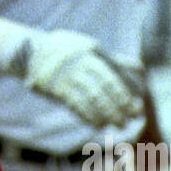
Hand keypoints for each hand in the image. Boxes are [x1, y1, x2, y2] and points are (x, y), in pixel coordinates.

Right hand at [0, 16, 143, 127]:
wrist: (30, 51)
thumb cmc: (66, 49)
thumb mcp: (89, 47)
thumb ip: (114, 59)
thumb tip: (141, 68)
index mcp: (93, 52)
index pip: (116, 74)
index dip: (128, 91)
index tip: (137, 104)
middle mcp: (82, 62)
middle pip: (106, 87)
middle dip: (120, 104)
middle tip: (130, 118)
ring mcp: (68, 75)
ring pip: (93, 98)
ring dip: (107, 113)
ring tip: (117, 124)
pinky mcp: (57, 88)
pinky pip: (76, 105)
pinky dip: (89, 116)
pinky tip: (98, 124)